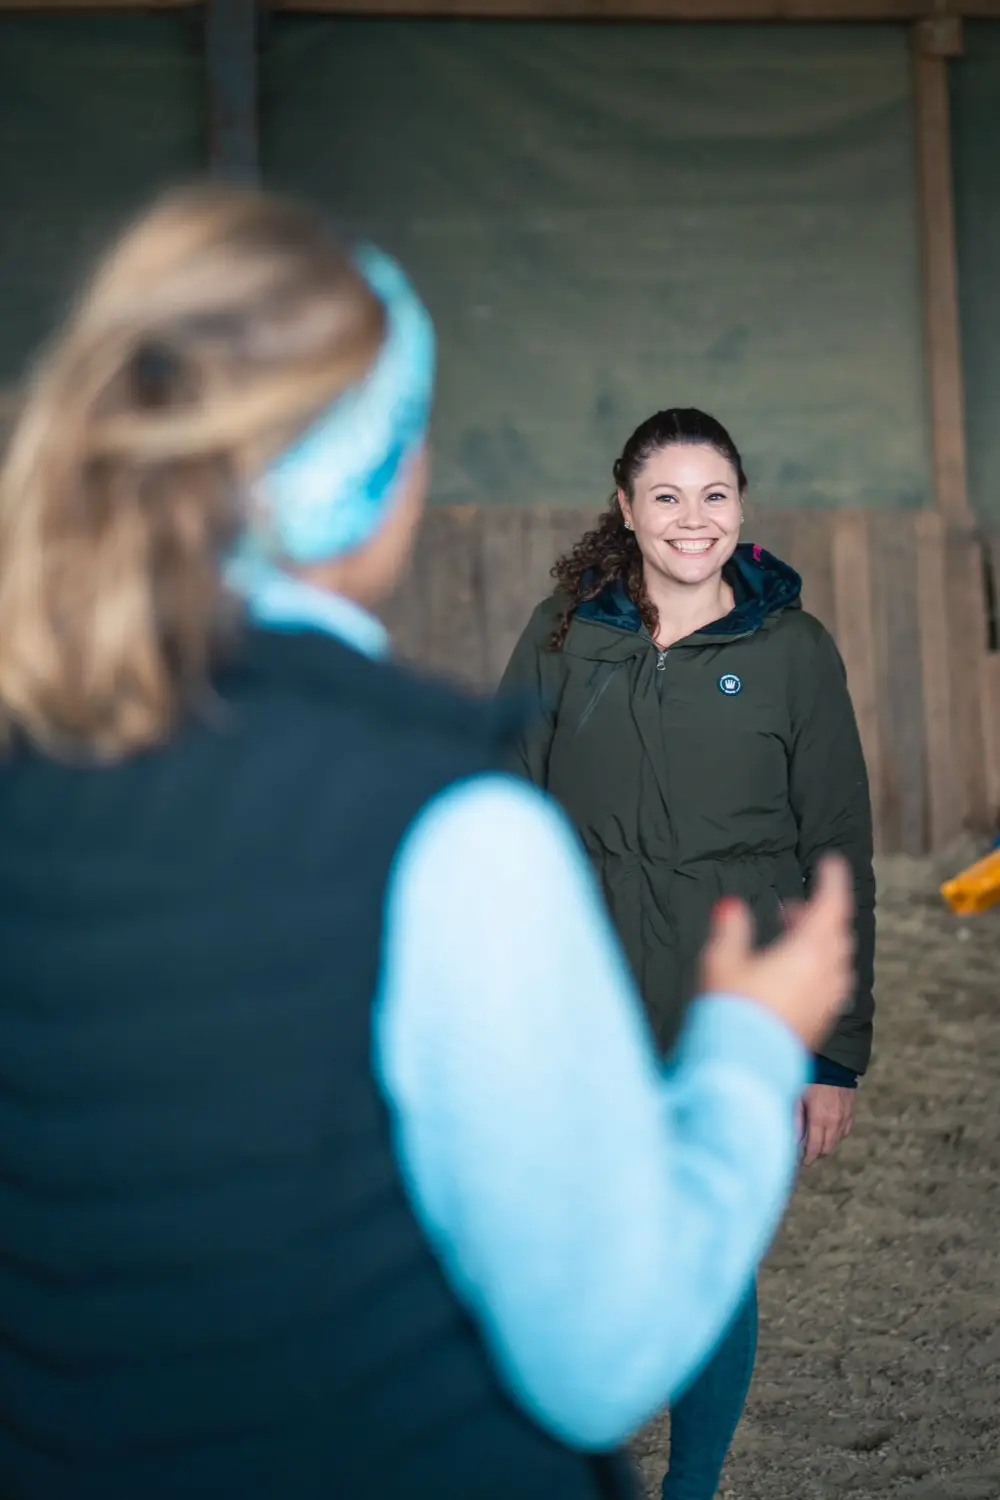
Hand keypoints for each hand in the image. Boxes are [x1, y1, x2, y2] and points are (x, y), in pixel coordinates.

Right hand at [700, 855, 854, 1051]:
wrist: (740, 1068)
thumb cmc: (730, 1011)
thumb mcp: (721, 961)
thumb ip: (730, 928)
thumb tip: (731, 907)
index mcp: (807, 952)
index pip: (832, 905)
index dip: (833, 880)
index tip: (829, 862)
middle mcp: (825, 975)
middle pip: (836, 933)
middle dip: (819, 914)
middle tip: (791, 908)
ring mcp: (826, 1001)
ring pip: (835, 960)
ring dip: (819, 942)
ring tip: (788, 940)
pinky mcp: (820, 1023)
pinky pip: (830, 985)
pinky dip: (818, 968)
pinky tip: (792, 974)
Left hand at [799, 1084, 855, 1167]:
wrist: (834, 1064)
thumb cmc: (810, 1080)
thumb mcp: (798, 1098)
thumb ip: (797, 1120)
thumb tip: (794, 1140)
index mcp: (819, 1118)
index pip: (815, 1148)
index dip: (809, 1158)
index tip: (803, 1162)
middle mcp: (835, 1122)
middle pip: (828, 1149)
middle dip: (817, 1154)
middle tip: (807, 1154)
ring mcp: (845, 1118)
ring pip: (837, 1142)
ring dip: (827, 1145)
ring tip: (815, 1142)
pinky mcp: (851, 1113)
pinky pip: (845, 1131)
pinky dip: (836, 1135)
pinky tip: (828, 1131)